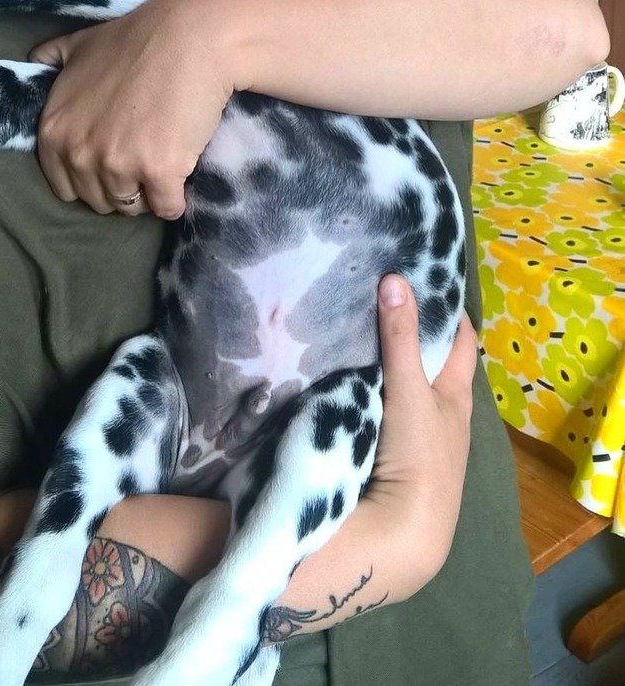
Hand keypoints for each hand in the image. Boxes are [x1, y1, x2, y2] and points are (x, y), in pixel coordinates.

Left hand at [30, 0, 232, 218]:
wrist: (192, 37)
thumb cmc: (137, 39)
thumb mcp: (80, 44)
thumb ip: (53, 60)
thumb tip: (36, 59)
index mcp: (54, 130)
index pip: (65, 185)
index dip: (90, 176)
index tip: (113, 158)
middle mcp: (80, 153)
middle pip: (99, 200)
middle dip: (119, 186)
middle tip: (142, 158)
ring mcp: (119, 165)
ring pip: (132, 208)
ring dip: (147, 194)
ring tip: (163, 164)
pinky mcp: (160, 172)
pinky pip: (168, 208)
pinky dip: (176, 199)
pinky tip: (182, 176)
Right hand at [367, 275, 476, 582]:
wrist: (404, 531)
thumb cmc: (419, 456)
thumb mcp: (410, 391)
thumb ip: (400, 339)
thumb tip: (396, 278)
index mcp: (456, 399)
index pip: (461, 344)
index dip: (450, 313)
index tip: (429, 281)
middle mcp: (444, 419)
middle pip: (434, 368)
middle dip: (416, 338)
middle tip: (384, 302)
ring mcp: (418, 443)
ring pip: (407, 394)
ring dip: (390, 369)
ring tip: (358, 336)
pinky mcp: (392, 462)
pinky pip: (382, 416)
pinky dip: (371, 396)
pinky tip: (347, 387)